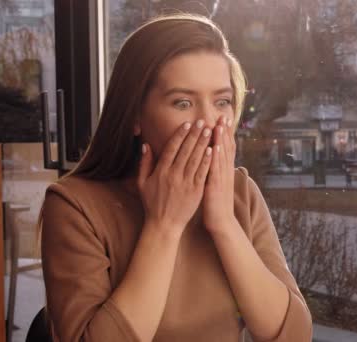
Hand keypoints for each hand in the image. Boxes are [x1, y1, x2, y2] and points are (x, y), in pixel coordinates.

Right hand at [137, 120, 212, 236]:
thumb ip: (144, 163)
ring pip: (196, 159)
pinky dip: (208, 161)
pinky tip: (213, 150)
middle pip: (186, 150)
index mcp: (161, 171)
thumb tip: (145, 144)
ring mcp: (185, 183)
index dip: (180, 135)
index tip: (187, 124)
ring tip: (210, 130)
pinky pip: (203, 173)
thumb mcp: (142, 183)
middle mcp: (173, 175)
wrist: (164, 224)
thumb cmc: (152, 203)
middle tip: (203, 121)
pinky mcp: (196, 191)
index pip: (172, 148)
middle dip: (195, 135)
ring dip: (203, 143)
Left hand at [202, 116, 236, 234]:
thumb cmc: (215, 203)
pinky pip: (216, 169)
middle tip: (223, 115)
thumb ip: (215, 170)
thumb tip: (212, 157)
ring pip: (222, 155)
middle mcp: (225, 171)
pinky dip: (217, 157)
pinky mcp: (216, 186)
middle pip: (226, 147)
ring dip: (221, 139)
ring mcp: (222, 178)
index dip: (225, 133)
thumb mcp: (217, 183)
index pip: (226, 148)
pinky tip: (215, 146)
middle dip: (225, 131)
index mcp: (224, 170)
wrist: (222, 222)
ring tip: (219, 125)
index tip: (223, 118)